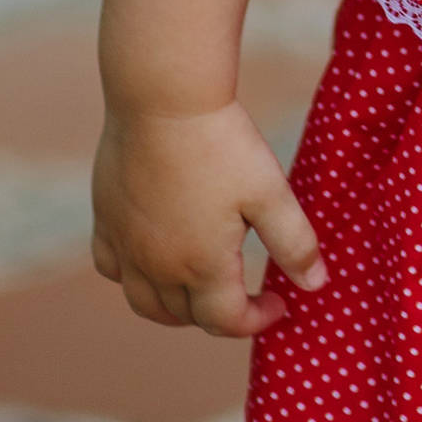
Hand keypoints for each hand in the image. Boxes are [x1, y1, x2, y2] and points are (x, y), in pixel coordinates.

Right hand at [92, 99, 326, 337]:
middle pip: (187, 316)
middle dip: (221, 316)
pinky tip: (152, 262)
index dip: (258, 320)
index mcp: (201, 265)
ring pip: (145, 303)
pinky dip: (134, 279)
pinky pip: (111, 268)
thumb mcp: (271, 193)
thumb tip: (316, 285)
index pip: (227, 321)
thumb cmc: (222, 144)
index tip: (280, 302)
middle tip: (246, 296)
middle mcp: (156, 265)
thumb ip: (295, 244)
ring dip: (176, 310)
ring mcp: (126, 245)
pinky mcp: (105, 219)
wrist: (163, 100)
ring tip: (202, 293)